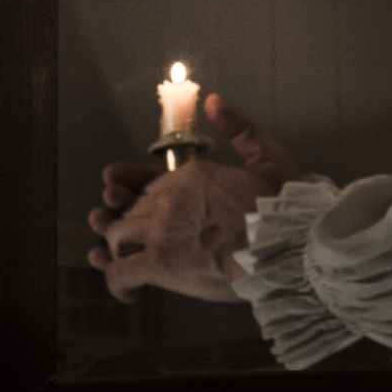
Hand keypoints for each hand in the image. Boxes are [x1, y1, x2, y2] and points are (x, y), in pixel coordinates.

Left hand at [84, 95, 300, 302]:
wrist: (283, 244)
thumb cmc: (280, 205)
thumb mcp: (267, 155)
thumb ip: (239, 127)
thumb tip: (212, 101)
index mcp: (191, 176)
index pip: (148, 182)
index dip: (130, 189)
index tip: (114, 192)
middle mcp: (170, 198)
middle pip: (131, 209)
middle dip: (119, 219)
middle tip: (110, 228)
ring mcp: (161, 230)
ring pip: (118, 237)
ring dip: (113, 249)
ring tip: (109, 257)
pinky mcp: (158, 262)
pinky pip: (119, 272)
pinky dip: (117, 282)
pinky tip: (128, 290)